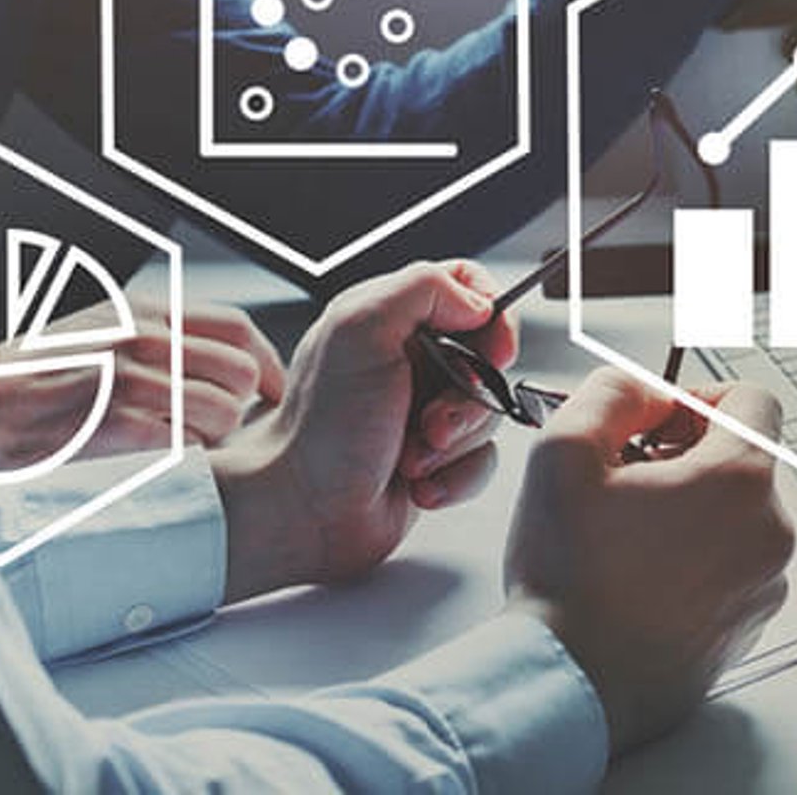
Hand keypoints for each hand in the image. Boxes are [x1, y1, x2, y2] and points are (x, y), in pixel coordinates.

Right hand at [0, 297, 284, 470]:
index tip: (273, 390)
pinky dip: (184, 459)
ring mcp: (127, 380)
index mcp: (141, 311)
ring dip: (215, 438)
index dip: (267, 362)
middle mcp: (140, 338)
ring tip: (186, 445)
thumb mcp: (96, 332)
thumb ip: (154, 335)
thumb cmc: (31, 378)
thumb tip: (219, 357)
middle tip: (224, 427)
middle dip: (242, 405)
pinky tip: (158, 460)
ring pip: (221, 413)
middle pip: (239, 372)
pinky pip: (185, 446)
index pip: (236, 328)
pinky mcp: (113, 425)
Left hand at [211, 260, 511, 601]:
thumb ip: (423, 288)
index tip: (493, 352)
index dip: (492, 315)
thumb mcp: (360, 329)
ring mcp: (426, 410)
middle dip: (470, 397)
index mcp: (391, 317)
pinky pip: (483, 461)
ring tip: (412, 457)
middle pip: (489, 356)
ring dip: (456, 443)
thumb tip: (479, 301)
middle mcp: (411, 359)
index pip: (466, 284)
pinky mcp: (438, 458)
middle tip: (431, 420)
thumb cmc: (320, 428)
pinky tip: (419, 484)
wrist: (304, 511)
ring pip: (489, 413)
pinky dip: (456, 477)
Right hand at [504, 367, 794, 752]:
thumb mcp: (563, 450)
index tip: (659, 421)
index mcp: (739, 481)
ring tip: (625, 535)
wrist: (571, 686)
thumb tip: (643, 390)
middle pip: (743, 460)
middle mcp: (770, 533)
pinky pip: (733, 569)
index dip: (700, 396)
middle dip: (687, 457)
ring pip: (736, 517)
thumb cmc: (568, 580)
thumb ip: (612, 393)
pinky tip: (638, 579)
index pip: (754, 399)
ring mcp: (765, 587)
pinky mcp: (748, 629)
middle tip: (625, 478)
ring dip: (690, 511)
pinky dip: (696, 562)